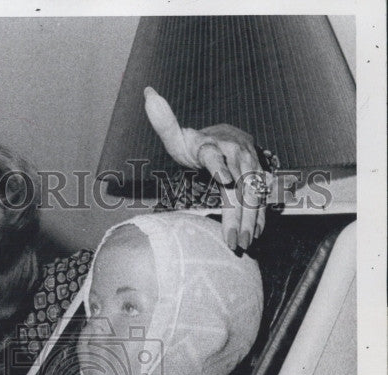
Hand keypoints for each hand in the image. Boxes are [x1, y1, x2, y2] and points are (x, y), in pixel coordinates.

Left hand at [144, 86, 267, 250]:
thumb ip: (164, 122)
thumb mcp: (178, 136)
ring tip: (242, 243)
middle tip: (231, 241)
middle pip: (238, 184)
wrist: (226, 138)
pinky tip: (255, 235)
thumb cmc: (196, 143)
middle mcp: (235, 153)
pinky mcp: (260, 176)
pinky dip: (260, 216)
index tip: (223, 179)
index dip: (219, 165)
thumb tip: (148, 94)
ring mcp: (251, 165)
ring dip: (250, 220)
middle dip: (236, 214)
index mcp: (212, 145)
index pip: (214, 155)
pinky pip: (263, 197)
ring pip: (254, 193)